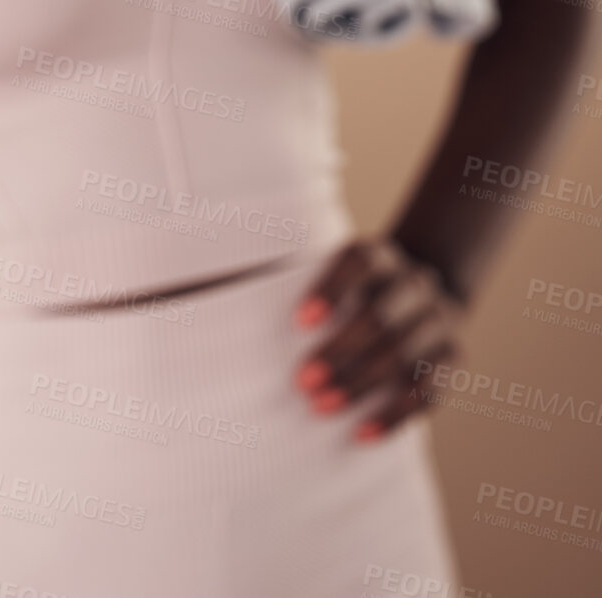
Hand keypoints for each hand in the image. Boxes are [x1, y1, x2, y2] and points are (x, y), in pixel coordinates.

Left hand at [291, 236, 464, 441]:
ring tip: (321, 407)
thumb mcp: (335, 273)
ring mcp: (440, 319)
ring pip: (404, 355)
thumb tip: (233, 299)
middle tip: (302, 382)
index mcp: (381, 255)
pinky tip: (362, 432)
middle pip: (380, 316)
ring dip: (360, 385)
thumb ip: (297, 284)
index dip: (331, 289)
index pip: (360, 263)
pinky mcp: (454, 357)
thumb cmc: (355, 292)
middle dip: (340, 351)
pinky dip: (395, 415)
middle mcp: (415, 283)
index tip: (299, 322)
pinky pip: (429, 391)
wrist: (421, 296)